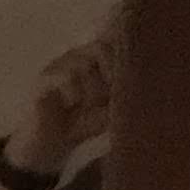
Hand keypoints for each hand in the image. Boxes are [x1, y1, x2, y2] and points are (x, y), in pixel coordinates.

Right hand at [7, 18, 120, 177]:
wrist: (49, 145)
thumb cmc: (82, 124)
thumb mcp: (113, 109)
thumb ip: (127, 92)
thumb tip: (147, 82)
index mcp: (93, 61)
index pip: (113, 43)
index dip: (123, 61)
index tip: (123, 86)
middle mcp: (74, 58)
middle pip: (100, 48)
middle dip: (110, 74)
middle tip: (107, 97)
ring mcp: (56, 67)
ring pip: (83, 64)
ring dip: (92, 87)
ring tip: (88, 105)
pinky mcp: (42, 82)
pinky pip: (64, 77)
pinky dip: (75, 92)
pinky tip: (73, 104)